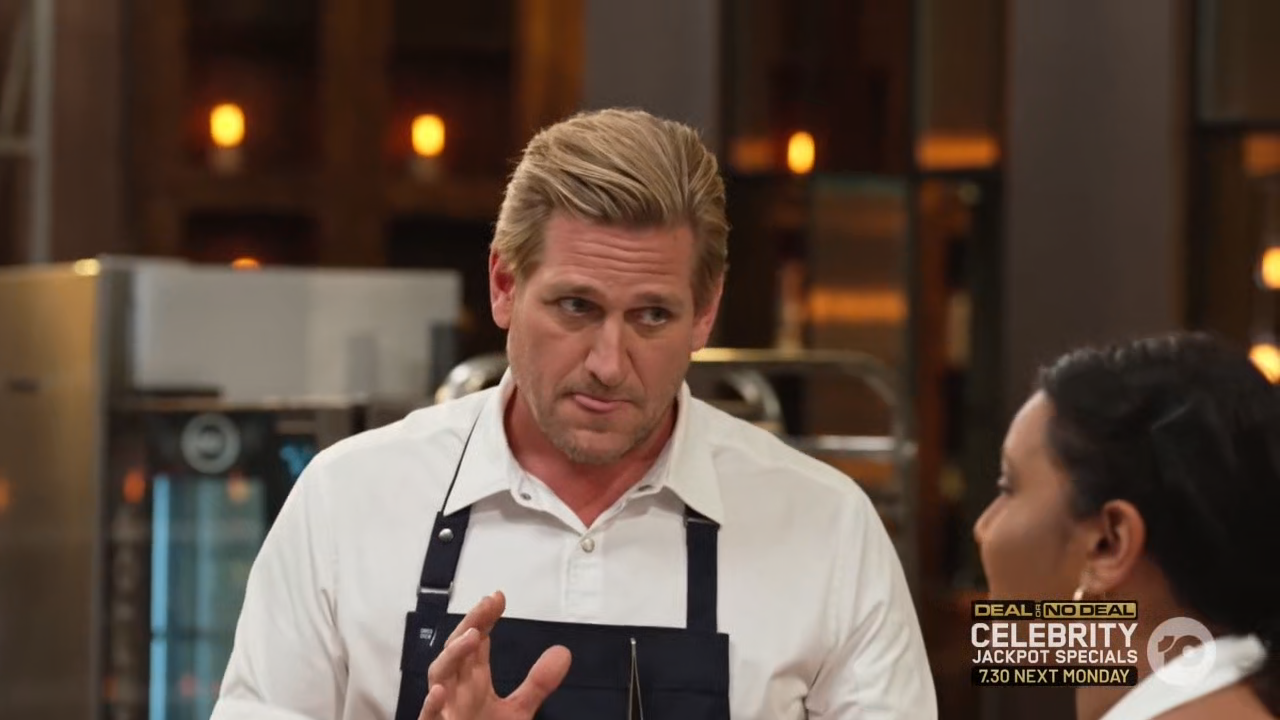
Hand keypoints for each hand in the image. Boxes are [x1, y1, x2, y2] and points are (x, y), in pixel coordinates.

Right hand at [419, 591, 571, 719]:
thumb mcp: (517, 711)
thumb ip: (538, 683)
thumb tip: (563, 652)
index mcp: (473, 681)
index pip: (477, 642)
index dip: (485, 618)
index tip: (498, 597)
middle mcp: (456, 689)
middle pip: (458, 649)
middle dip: (471, 624)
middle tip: (487, 604)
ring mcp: (444, 709)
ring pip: (439, 675)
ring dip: (453, 654)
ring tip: (473, 636)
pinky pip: (428, 716)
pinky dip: (431, 704)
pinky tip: (439, 691)